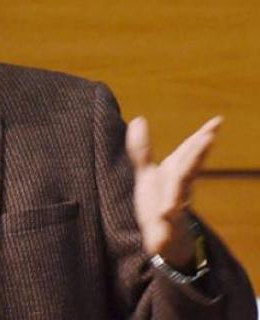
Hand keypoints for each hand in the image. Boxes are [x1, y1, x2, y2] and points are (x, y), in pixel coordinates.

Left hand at [126, 115, 221, 268]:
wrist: (164, 236)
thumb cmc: (159, 200)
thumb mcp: (147, 173)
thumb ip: (142, 149)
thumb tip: (138, 119)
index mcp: (175, 173)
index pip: (190, 152)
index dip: (202, 136)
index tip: (218, 121)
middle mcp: (179, 188)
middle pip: (188, 168)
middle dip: (197, 154)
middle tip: (209, 137)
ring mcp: (175, 208)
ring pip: (179, 195)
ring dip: (180, 188)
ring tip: (183, 178)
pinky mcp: (166, 229)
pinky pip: (166, 226)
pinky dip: (164, 222)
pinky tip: (162, 218)